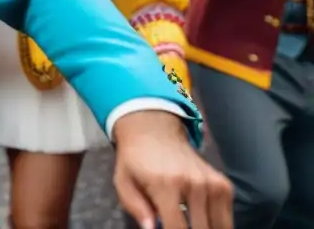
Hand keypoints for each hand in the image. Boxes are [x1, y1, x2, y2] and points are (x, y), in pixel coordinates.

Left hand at [113, 111, 231, 228]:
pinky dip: (216, 223)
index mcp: (166, 184)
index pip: (177, 228)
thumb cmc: (136, 160)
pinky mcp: (223, 184)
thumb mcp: (124, 182)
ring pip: (219, 226)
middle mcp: (193, 183)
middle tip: (176, 225)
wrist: (154, 132)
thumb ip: (136, 208)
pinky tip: (200, 220)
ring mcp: (212, 183)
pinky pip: (227, 218)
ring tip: (188, 222)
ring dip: (205, 228)